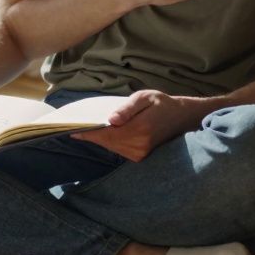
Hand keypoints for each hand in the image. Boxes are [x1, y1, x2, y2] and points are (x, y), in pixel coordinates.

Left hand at [72, 90, 203, 161]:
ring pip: (111, 147)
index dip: (88, 132)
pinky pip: (118, 149)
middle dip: (90, 135)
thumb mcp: (146, 97)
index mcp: (140, 129)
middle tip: (72, 128)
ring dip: (98, 139)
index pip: (107, 133)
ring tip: (84, 129)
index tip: (71, 130)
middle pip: (106, 141)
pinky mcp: (140, 157)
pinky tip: (101, 134)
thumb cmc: (163, 104)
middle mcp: (139, 145)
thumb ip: (128, 108)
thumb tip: (111, 119)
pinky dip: (108, 142)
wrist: (183, 119)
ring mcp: (140, 154)